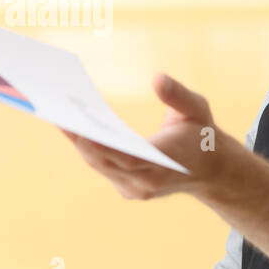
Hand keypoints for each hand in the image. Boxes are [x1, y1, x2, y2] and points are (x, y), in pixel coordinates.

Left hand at [62, 72, 231, 199]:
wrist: (213, 171)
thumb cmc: (202, 135)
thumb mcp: (198, 109)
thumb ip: (177, 95)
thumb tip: (156, 78)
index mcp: (166, 164)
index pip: (126, 157)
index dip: (99, 144)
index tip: (76, 127)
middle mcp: (147, 183)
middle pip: (103, 160)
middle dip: (78, 136)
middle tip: (55, 109)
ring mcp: (136, 190)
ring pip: (98, 164)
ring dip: (77, 140)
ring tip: (57, 112)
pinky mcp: (128, 190)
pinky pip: (102, 167)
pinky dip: (87, 147)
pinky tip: (71, 124)